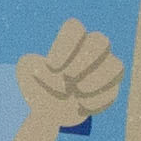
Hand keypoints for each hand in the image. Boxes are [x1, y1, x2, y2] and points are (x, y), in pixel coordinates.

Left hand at [17, 19, 122, 134]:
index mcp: (70, 41)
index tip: (52, 66)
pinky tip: (80, 106)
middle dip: (85, 59)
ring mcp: (104, 71)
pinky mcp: (111, 92)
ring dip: (97, 79)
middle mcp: (91, 51)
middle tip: (68, 76)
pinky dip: (96, 101)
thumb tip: (40, 68)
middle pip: (101, 41)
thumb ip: (27, 65)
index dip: (65, 46)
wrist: (49, 112)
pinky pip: (112, 93)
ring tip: (77, 91)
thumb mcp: (25, 73)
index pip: (75, 29)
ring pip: (116, 66)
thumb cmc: (38, 85)